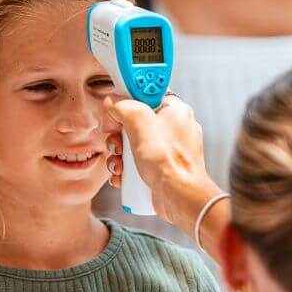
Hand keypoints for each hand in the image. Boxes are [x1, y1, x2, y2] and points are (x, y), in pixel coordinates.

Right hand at [104, 94, 222, 236]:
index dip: (127, 100)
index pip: (146, 94)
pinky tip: (122, 177)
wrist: (179, 198)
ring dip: (119, 155)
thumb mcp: (140, 123)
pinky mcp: (162, 169)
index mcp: (175, 110)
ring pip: (133, 144)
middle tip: (116, 142)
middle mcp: (174, 128)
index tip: (115, 109)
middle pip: (135, 121)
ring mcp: (168, 150)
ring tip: (118, 165)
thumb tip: (112, 102)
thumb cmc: (168, 163)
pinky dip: (126, 169)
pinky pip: (138, 162)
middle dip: (118, 135)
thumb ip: (124, 106)